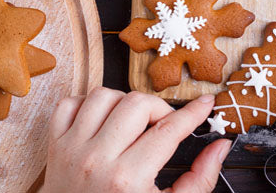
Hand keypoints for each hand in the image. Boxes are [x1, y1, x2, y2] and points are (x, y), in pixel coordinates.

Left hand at [39, 88, 230, 192]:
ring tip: (132, 123)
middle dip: (159, 109)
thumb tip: (220, 147)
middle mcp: (98, 160)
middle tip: (164, 125)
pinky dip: (87, 105)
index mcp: (128, 179)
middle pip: (137, 103)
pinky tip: (102, 121)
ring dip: (124, 103)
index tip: (205, 104)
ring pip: (103, 96)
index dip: (193, 112)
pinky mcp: (55, 145)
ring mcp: (73, 149)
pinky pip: (69, 104)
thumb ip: (199, 179)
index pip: (169, 130)